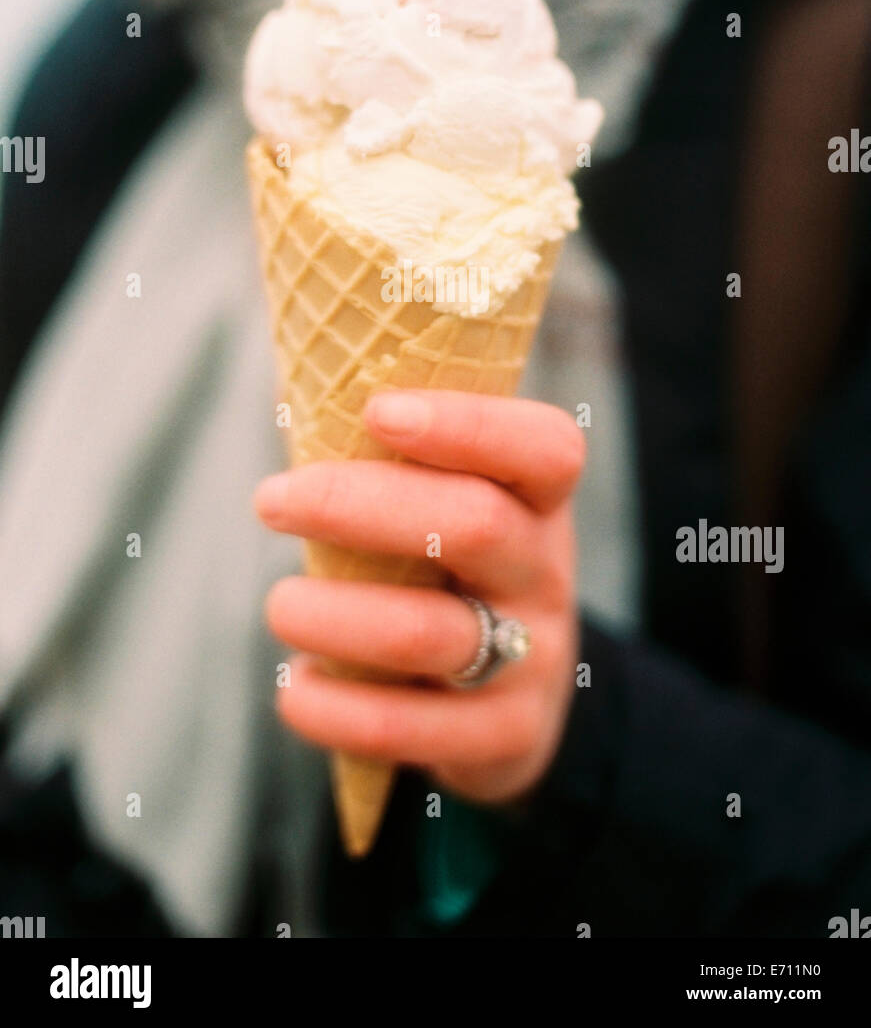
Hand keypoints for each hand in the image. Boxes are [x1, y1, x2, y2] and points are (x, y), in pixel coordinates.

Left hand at [255, 390, 583, 805]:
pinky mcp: (502, 737)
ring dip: (333, 614)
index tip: (377, 411)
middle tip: (272, 498)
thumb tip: (294, 395)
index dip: (467, 424)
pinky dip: (333, 708)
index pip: (543, 448)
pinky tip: (296, 688)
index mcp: (540, 500)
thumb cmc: (449, 571)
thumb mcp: (450, 507)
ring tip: (281, 604)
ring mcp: (531, 660)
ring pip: (425, 632)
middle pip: (474, 526)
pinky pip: (404, 727)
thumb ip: (390, 457)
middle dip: (358, 504)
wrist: (514, 702)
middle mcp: (546, 573)